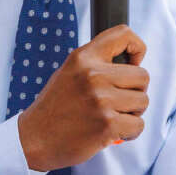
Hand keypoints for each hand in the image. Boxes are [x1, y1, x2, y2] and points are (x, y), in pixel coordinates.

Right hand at [18, 24, 148, 171]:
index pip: (124, 34)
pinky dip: (130, 132)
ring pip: (143, 101)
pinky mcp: (107, 124)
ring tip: (112, 117)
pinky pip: (138, 125)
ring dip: (132, 113)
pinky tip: (113, 133)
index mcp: (83, 57)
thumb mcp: (69, 72)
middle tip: (118, 102)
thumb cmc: (54, 109)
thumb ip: (95, 64)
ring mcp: (101, 100)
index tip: (133, 64)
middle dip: (135, 91)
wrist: (32, 140)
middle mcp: (93, 75)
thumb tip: (130, 63)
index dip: (137, 48)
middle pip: (142, 76)